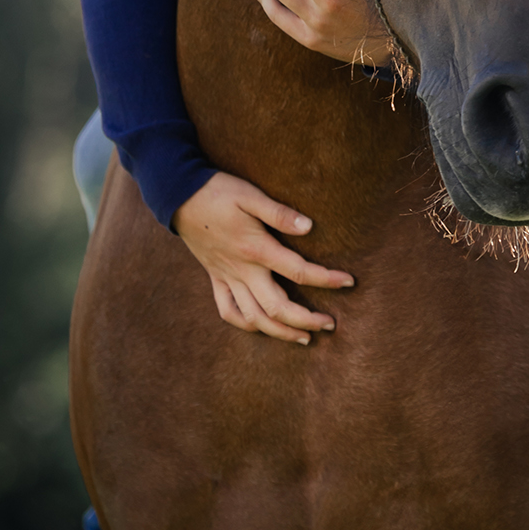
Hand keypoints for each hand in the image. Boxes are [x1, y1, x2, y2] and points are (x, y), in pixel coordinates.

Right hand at [173, 171, 353, 343]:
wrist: (178, 195)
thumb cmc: (218, 191)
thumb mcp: (251, 196)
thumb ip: (280, 214)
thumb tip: (309, 227)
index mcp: (256, 249)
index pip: (299, 271)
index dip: (327, 279)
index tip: (349, 282)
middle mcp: (242, 270)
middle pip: (277, 308)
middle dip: (306, 321)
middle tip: (329, 324)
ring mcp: (226, 277)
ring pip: (254, 318)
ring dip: (281, 332)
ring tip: (304, 337)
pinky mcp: (215, 278)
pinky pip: (228, 312)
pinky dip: (246, 325)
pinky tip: (262, 326)